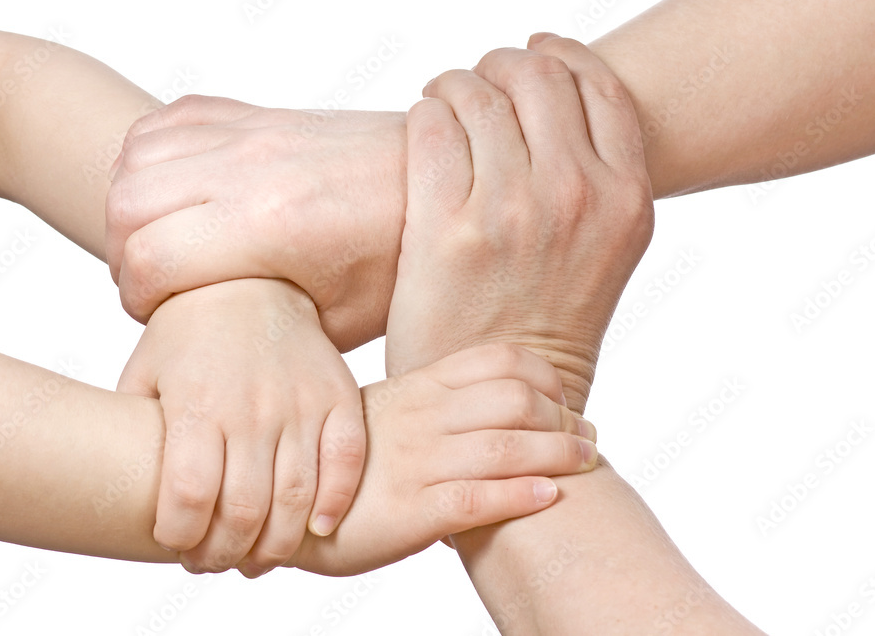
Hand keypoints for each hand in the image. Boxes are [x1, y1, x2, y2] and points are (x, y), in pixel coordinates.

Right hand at [104, 96, 406, 351]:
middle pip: (127, 204)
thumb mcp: (340, 319)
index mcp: (274, 225)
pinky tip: (176, 195)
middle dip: (123, 255)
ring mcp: (253, 131)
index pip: (148, 257)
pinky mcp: (256, 112)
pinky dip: (149, 159)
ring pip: (136, 158)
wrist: (437, 182)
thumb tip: (201, 339)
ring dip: (131, 205)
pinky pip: (166, 122)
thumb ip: (261, 327)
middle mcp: (252, 167)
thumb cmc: (399, 259)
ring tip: (162, 243)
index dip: (137, 297)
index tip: (159, 313)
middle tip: (155, 284)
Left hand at [118, 278, 364, 575]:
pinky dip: (336, 504)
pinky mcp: (338, 395)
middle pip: (244, 511)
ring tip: (258, 557)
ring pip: (297, 499)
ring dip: (277, 546)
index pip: (188, 498)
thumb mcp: (144, 373)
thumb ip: (135, 433)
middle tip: (216, 561)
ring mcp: (300, 402)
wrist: (247, 279)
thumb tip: (124, 493)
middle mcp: (251, 407)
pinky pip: (347, 461)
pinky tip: (317, 528)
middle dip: (225, 554)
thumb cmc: (187, 332)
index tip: (177, 545)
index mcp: (197, 404)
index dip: (181, 537)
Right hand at [287, 343, 597, 576]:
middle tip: (586, 439)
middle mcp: (423, 418)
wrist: (288, 506)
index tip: (564, 398)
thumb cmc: (347, 460)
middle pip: (515, 400)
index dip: (545, 375)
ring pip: (506, 448)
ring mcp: (417, 464)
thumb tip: (495, 402)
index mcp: (419, 388)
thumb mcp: (388, 411)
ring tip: (585, 464)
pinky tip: (548, 497)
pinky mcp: (411, 513)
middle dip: (563, 418)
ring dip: (559, 455)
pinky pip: (478, 500)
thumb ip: (437, 401)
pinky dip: (521, 496)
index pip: (498, 361)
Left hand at [385, 37, 653, 411]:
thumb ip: (596, 180)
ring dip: (454, 86)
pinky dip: (424, 116)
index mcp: (628, 199)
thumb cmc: (549, 325)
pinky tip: (424, 131)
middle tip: (478, 85)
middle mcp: (578, 195)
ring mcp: (513, 209)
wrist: (505, 402)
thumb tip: (552, 110)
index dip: (559, 56)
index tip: (533, 57)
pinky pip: (431, 127)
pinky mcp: (449, 228)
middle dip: (501, 67)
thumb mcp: (605, 250)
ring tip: (443, 104)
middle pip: (536, 75)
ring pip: (478, 93)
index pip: (598, 82)